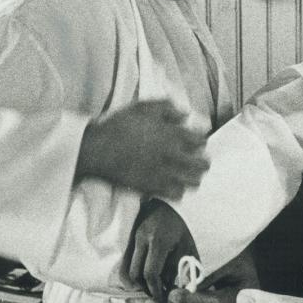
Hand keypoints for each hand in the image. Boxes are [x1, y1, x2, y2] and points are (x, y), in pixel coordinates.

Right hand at [75, 100, 207, 198]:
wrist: (98, 150)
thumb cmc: (120, 126)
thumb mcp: (143, 107)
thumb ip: (167, 108)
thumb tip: (184, 114)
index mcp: (172, 135)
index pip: (200, 141)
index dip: (201, 142)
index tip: (197, 143)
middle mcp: (172, 155)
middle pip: (201, 165)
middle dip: (203, 163)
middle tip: (201, 163)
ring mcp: (164, 173)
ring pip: (192, 182)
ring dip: (194, 178)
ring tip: (191, 177)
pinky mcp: (153, 187)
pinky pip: (176, 195)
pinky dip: (179, 191)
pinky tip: (175, 187)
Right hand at [128, 199, 196, 302]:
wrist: (159, 204)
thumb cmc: (176, 226)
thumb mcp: (186, 243)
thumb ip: (185, 266)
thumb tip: (182, 289)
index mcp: (158, 241)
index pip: (151, 273)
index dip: (156, 290)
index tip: (163, 299)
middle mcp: (141, 240)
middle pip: (136, 274)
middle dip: (146, 289)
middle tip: (157, 295)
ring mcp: (130, 239)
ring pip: (126, 271)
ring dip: (137, 284)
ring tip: (150, 287)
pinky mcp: (125, 241)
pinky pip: (124, 264)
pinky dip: (131, 275)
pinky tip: (142, 279)